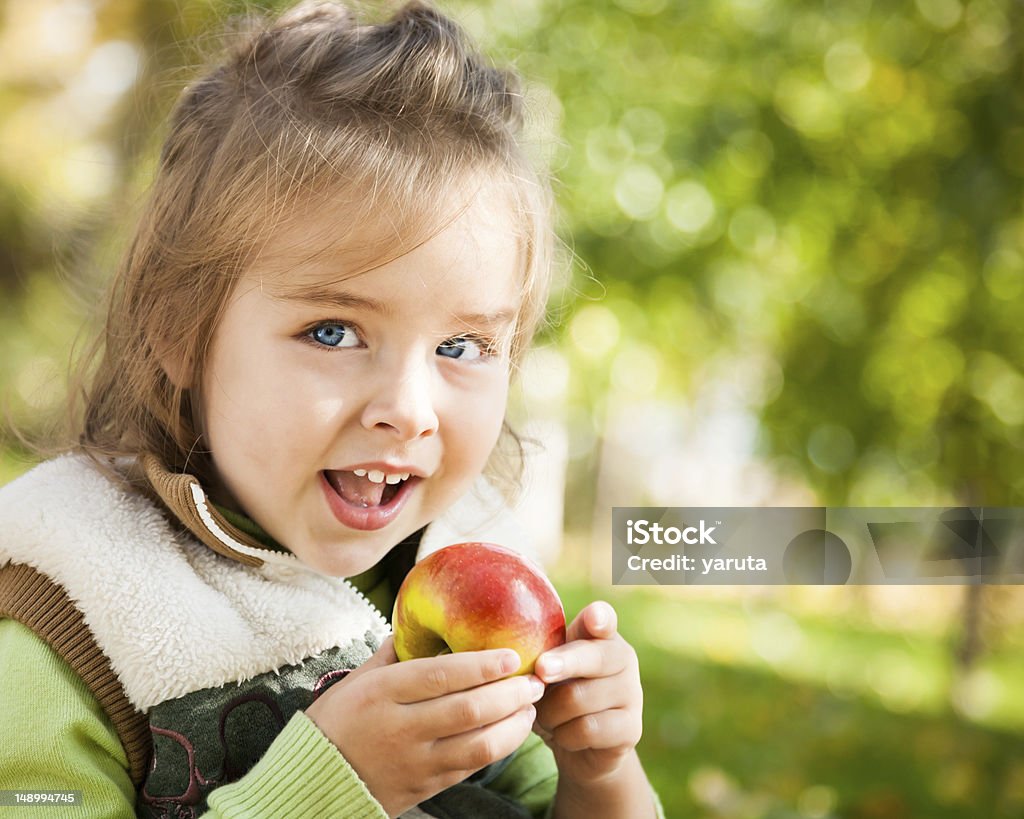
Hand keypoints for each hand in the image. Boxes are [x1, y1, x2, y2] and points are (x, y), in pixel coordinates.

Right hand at [305, 637, 544, 816]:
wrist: (313, 783)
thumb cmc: (337, 722)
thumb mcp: (356, 680)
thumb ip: (392, 654)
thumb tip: (419, 624)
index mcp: (382, 693)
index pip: (442, 676)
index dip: (482, 665)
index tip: (512, 655)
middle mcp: (400, 727)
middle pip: (469, 710)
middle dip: (510, 694)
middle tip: (534, 680)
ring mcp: (415, 761)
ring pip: (478, 745)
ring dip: (513, 724)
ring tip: (530, 706)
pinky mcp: (425, 788)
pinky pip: (471, 767)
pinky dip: (498, 747)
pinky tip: (512, 730)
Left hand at [533, 601, 643, 785]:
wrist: (579, 745)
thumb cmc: (556, 694)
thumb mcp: (547, 669)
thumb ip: (540, 653)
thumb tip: (518, 655)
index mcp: (603, 636)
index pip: (605, 619)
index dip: (599, 617)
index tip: (594, 619)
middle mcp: (624, 660)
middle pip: (594, 658)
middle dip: (563, 664)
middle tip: (541, 670)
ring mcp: (632, 694)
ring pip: (581, 698)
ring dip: (551, 712)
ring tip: (545, 715)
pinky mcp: (631, 728)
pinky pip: (587, 730)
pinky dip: (564, 735)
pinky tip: (562, 734)